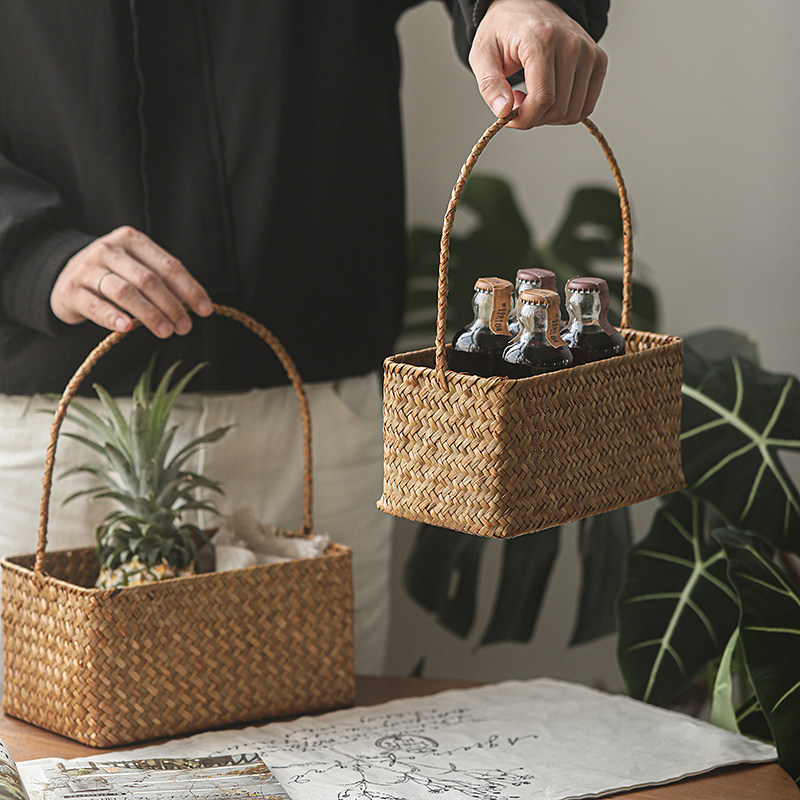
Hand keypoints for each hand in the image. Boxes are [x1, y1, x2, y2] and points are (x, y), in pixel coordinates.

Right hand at [51, 226, 212, 337]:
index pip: (168, 266)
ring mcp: (88, 269)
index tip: (204, 310)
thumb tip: (193, 304)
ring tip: (165, 331)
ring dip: (149, 314)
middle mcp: (110, 250)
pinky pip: (95, 305)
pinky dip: (113, 317)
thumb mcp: (137, 267)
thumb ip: (162, 280)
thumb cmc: (112, 274)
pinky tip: (127, 328)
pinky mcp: (72, 290)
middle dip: (171, 306)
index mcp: (133, 241)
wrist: (64, 275)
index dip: (189, 289)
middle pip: (148, 280)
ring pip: (125, 292)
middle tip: (185, 327)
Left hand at [469, 0, 607, 128]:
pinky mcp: (598, 60)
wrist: (526, 4)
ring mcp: (589, 52)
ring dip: (549, 116)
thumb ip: (489, 85)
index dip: (524, 118)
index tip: (508, 115)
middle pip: (559, 109)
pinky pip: (586, 105)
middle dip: (534, 117)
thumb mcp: (482, 54)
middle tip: (517, 101)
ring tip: (532, 96)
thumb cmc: (503, 30)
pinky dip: (566, 111)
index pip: (543, 98)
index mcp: (542, 39)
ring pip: (573, 111)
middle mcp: (571, 43)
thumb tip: (504, 112)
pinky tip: (550, 97)